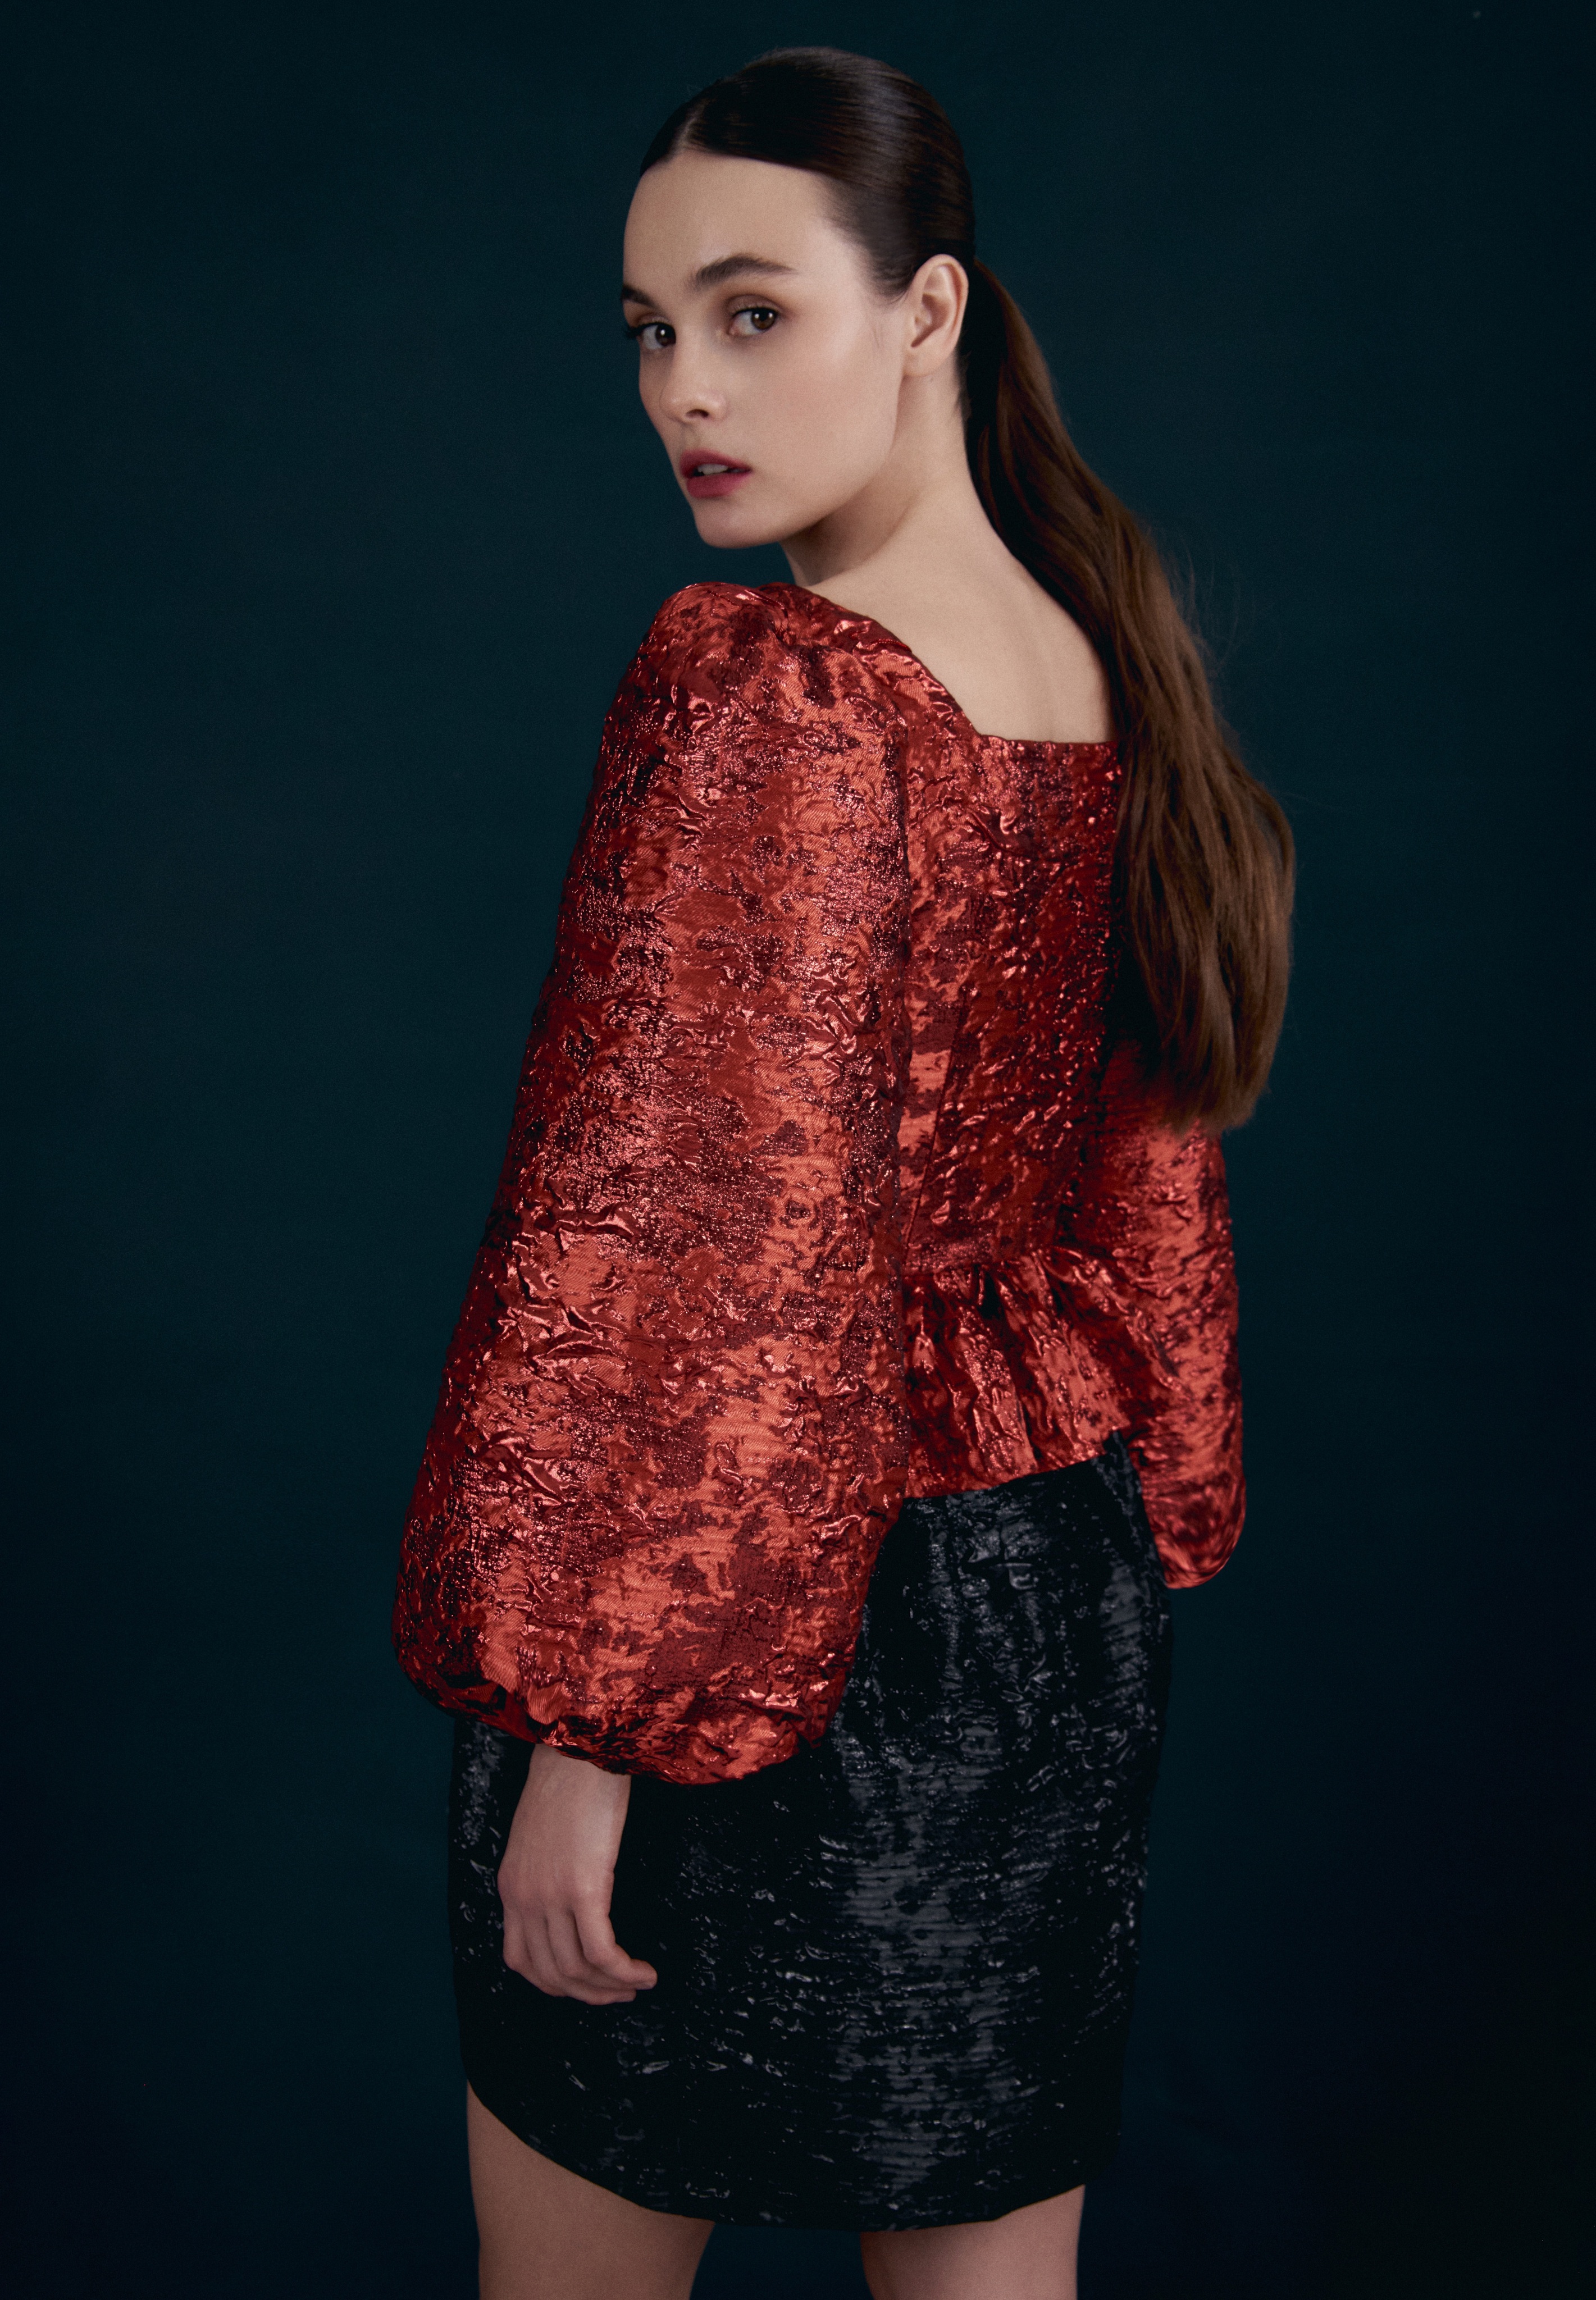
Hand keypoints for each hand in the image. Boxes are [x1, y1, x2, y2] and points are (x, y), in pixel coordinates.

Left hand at [497, 1742, 658, 2004]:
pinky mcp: (583, 1888)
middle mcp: (523, 1898)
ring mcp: (550, 1896)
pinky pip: (601, 1952)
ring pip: (576, 1970)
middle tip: (621, 1993)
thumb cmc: (570, 1780)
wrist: (579, 1743)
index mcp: (511, 1887)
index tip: (588, 1983)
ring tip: (639, 1983)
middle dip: (588, 1994)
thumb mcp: (542, 1834)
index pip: (520, 1960)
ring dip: (611, 1987)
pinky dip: (623, 1971)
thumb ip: (546, 1872)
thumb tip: (572, 1904)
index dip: (555, 1983)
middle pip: (550, 1974)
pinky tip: (644, 1972)